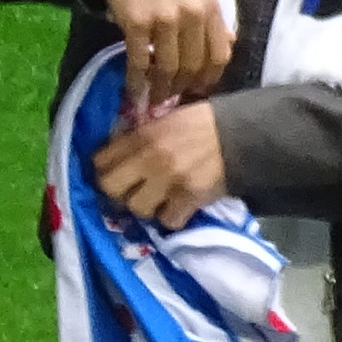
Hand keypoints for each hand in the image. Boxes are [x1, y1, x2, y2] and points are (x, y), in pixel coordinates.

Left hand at [88, 101, 229, 227]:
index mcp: (142, 135)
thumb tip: (116, 155)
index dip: (104, 170)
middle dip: (118, 193)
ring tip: (158, 200)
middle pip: (110, 188)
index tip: (115, 174)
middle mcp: (149, 158)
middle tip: (131, 191)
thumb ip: (139, 138)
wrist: (241, 135)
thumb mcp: (164, 120)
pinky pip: (167, 221)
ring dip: (146, 207)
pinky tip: (178, 208)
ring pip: (137, 208)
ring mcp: (169, 181)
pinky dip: (172, 218)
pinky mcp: (189, 199)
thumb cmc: (201, 124)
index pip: (100, 161)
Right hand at [94, 0, 232, 110]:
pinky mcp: (136, 23)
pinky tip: (134, 89)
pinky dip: (137, 81)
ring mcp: (164, 19)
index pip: (219, 55)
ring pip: (167, 69)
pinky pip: (139, 62)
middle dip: (182, 89)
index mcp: (210, 7)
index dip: (209, 79)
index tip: (197, 89)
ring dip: (160, 90)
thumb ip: (213, 17)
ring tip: (154, 97)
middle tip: (171, 98)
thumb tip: (228, 43)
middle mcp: (192, 15)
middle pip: (193, 67)